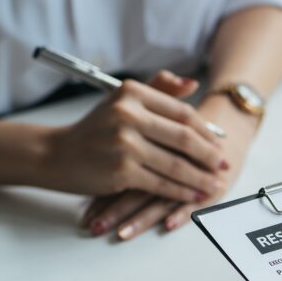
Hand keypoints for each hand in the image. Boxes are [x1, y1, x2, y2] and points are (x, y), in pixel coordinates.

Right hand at [39, 72, 227, 201]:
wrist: (56, 154)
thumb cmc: (96, 128)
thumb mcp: (123, 101)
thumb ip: (159, 89)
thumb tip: (193, 84)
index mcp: (132, 93)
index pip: (182, 112)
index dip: (206, 130)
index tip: (220, 142)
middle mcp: (128, 115)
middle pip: (183, 138)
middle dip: (209, 155)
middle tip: (225, 164)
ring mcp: (124, 144)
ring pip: (176, 164)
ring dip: (201, 177)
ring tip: (216, 184)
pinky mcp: (122, 172)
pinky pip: (161, 184)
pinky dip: (182, 191)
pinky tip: (195, 195)